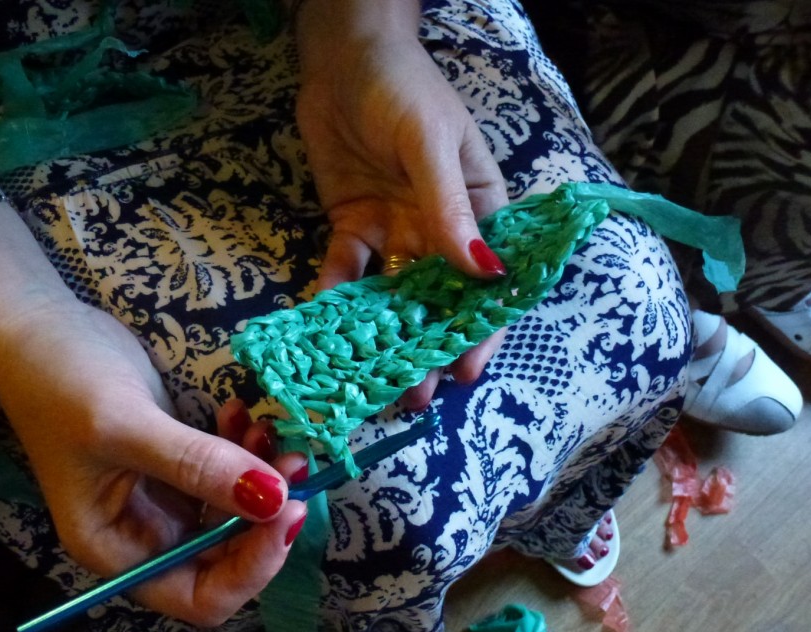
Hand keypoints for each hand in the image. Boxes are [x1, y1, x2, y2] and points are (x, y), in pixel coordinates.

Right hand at [0, 302, 307, 626]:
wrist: (35, 325)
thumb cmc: (61, 382)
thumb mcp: (128, 426)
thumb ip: (198, 466)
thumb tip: (275, 499)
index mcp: (118, 550)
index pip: (201, 596)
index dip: (252, 568)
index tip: (289, 511)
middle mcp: (143, 535)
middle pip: (227, 558)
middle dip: (266, 517)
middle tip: (296, 463)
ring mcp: (162, 498)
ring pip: (236, 513)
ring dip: (262, 478)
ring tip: (268, 428)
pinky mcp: (178, 463)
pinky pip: (228, 474)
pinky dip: (244, 450)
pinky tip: (240, 412)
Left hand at [295, 5, 508, 405]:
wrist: (342, 59)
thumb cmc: (404, 90)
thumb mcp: (432, 144)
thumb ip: (450, 208)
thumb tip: (483, 272)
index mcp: (480, 211)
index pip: (487, 281)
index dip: (480, 328)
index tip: (466, 370)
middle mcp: (440, 231)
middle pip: (438, 300)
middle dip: (428, 348)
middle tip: (415, 395)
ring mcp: (395, 233)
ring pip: (393, 298)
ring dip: (385, 341)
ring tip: (377, 385)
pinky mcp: (352, 229)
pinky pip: (344, 272)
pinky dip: (334, 301)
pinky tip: (323, 336)